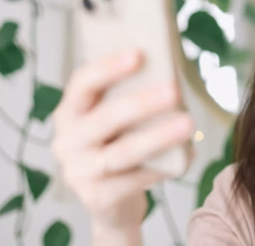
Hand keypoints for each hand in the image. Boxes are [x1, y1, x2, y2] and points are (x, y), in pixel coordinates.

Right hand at [51, 49, 193, 235]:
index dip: (107, 68)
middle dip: (141, 103)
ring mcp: (78, 172)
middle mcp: (66, 141)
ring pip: (122, 152)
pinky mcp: (97, 198)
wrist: (110, 201)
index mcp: (69, 112)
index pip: (82, 84)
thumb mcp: (115, 120)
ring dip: (158, 136)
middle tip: (173, 89)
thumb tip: (169, 71)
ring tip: (188, 123)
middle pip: (105, 118)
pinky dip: (161, 168)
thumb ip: (127, 97)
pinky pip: (134, 180)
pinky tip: (185, 157)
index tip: (138, 54)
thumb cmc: (118, 144)